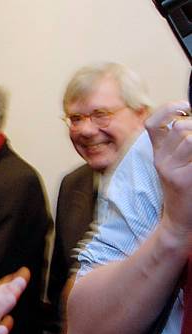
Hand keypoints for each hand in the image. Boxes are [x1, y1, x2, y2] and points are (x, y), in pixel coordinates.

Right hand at [146, 101, 191, 246]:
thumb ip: (180, 143)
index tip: (185, 106)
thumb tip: (188, 120)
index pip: (152, 124)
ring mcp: (170, 169)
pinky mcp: (182, 178)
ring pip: (188, 137)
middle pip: (178, 127)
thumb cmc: (185, 190)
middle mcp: (160, 160)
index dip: (167, 110)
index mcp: (158, 154)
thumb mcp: (176, 164)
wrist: (180, 220)